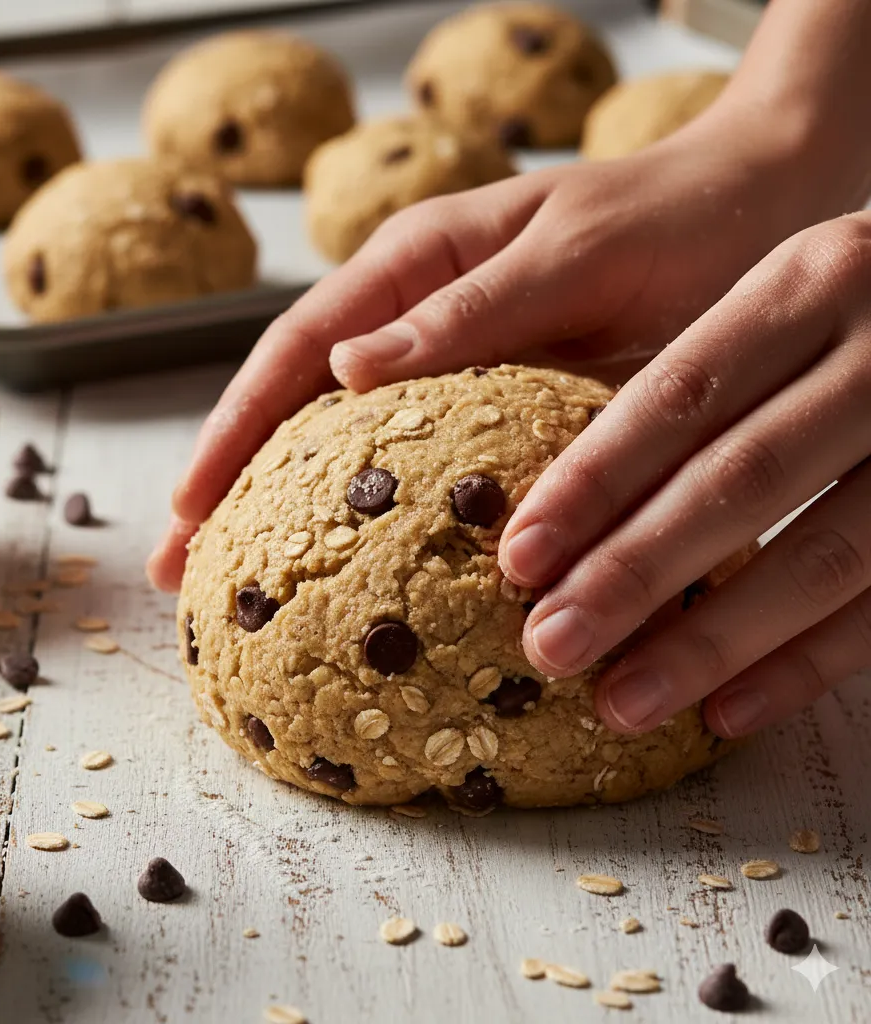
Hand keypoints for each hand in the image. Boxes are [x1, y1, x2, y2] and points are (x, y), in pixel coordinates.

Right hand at [148, 109, 817, 591]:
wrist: (760, 206)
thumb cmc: (675, 219)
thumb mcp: (573, 253)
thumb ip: (469, 306)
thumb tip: (345, 366)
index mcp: (418, 260)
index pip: (295, 350)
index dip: (233, 431)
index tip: (190, 509)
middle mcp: (415, 311)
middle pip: (291, 399)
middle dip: (227, 482)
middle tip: (180, 571)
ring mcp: (446, 358)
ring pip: (337, 434)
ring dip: (279, 504)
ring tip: (237, 583)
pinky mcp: (486, 398)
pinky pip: (405, 455)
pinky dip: (361, 506)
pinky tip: (346, 560)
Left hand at [500, 213, 870, 738]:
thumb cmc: (857, 315)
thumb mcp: (791, 297)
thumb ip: (700, 375)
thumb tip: (549, 490)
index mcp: (810, 286)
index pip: (682, 394)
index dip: (596, 480)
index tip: (518, 556)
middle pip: (740, 479)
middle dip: (634, 573)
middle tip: (549, 645)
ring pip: (823, 557)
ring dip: (711, 641)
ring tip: (620, 703)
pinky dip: (804, 666)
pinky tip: (724, 714)